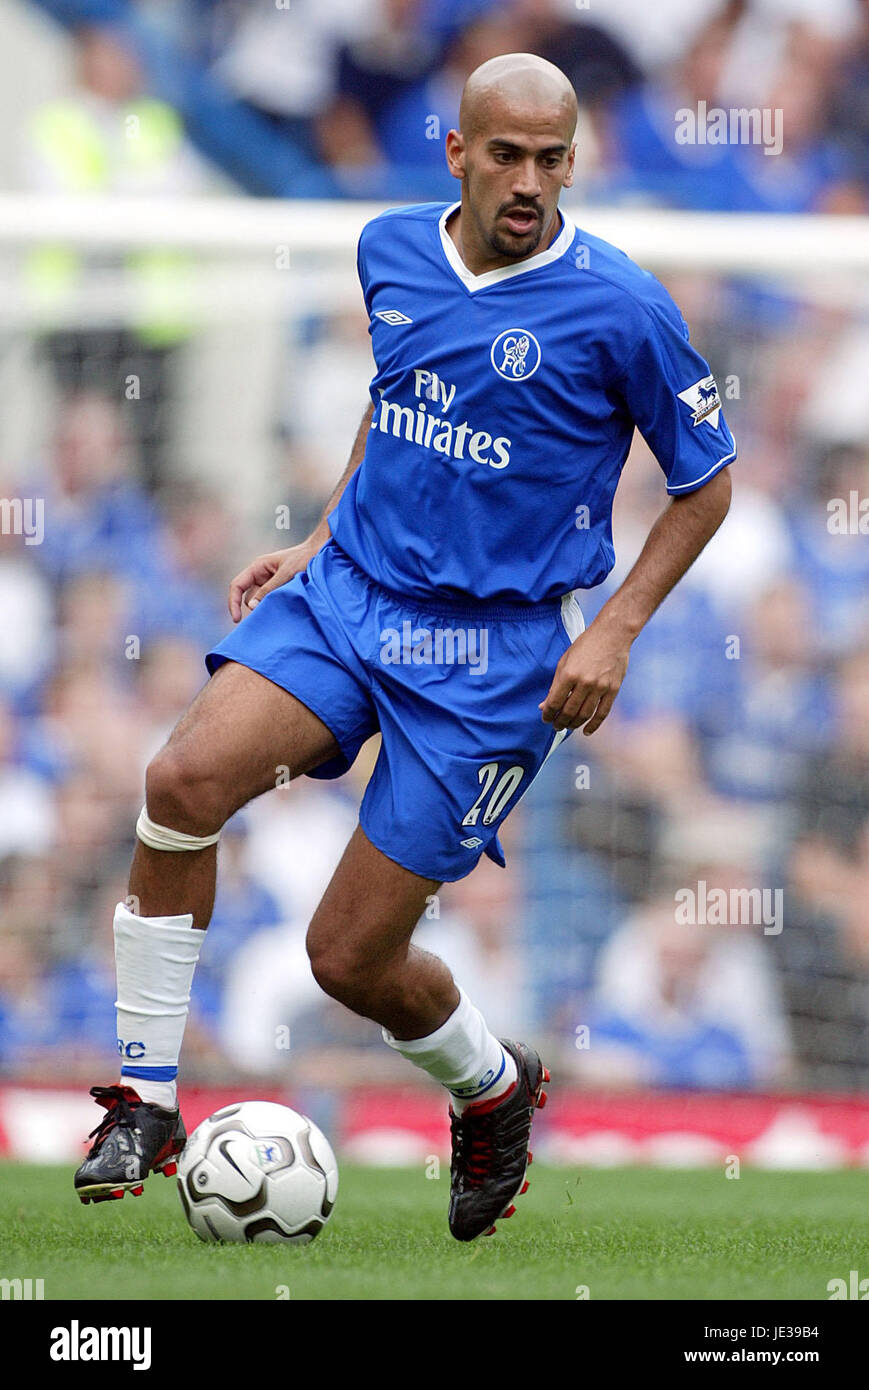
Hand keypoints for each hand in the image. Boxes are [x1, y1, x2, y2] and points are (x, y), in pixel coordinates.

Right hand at [228, 541, 319, 621]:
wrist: (320, 553)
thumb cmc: (304, 558)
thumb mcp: (286, 574)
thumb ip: (269, 589)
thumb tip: (252, 607)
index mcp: (258, 567)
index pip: (237, 586)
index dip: (233, 603)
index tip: (236, 619)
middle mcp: (261, 575)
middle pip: (247, 597)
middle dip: (253, 608)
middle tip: (263, 619)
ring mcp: (269, 583)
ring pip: (259, 602)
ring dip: (265, 608)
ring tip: (279, 611)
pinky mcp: (279, 590)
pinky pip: (270, 602)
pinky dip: (274, 607)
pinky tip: (284, 610)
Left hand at [539, 619, 630, 734]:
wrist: (612, 635)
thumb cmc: (585, 646)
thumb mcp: (564, 661)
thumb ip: (555, 685)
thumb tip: (545, 706)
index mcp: (569, 674)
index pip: (554, 702)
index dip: (548, 714)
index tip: (546, 719)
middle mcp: (584, 683)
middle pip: (569, 711)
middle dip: (559, 722)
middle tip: (556, 726)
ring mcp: (600, 687)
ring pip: (584, 715)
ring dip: (574, 724)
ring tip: (568, 727)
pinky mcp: (613, 690)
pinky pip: (602, 713)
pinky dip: (594, 725)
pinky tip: (586, 731)